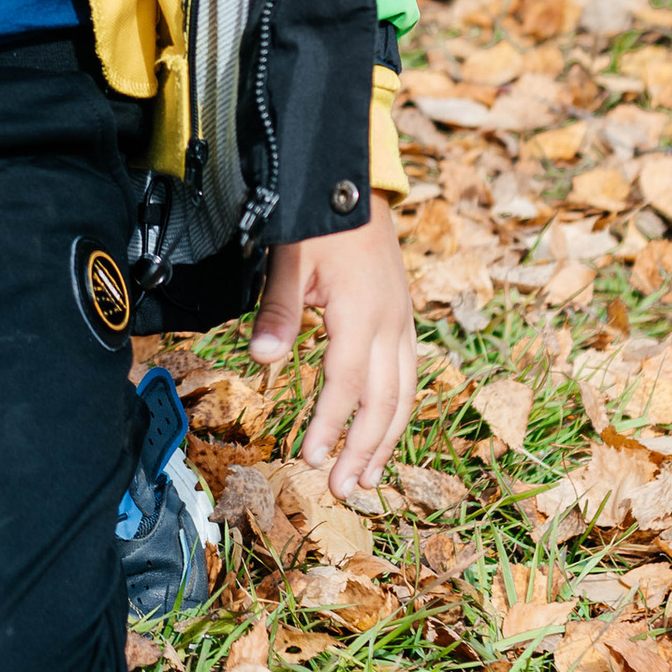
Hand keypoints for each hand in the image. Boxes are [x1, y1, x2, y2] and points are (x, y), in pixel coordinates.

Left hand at [249, 196, 416, 495]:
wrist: (355, 182)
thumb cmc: (319, 221)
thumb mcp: (291, 259)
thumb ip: (278, 310)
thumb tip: (262, 359)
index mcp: (362, 312)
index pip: (347, 384)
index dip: (331, 424)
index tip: (311, 458)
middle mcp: (392, 323)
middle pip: (385, 401)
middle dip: (365, 448)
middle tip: (344, 488)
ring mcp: (403, 322)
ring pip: (404, 393)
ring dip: (387, 439)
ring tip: (369, 478)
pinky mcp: (405, 319)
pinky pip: (409, 376)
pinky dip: (398, 411)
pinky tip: (384, 434)